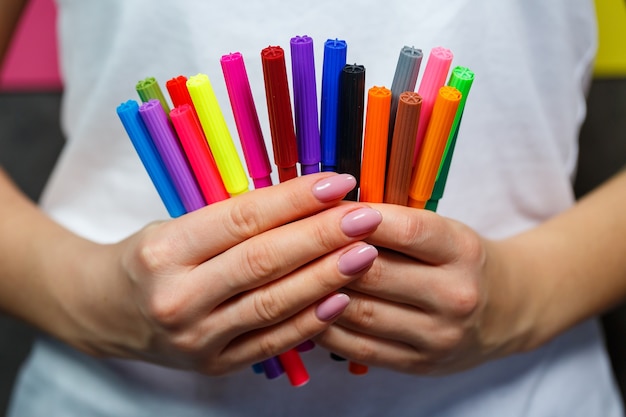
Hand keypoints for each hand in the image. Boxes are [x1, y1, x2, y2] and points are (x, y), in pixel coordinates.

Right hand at [43, 173, 381, 375]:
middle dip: (322, 236)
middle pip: (263, 260)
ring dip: (325, 277)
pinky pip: (271, 342)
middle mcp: (177, 296)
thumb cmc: (152, 258)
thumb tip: (308, 201)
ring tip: (366, 254)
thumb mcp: (178, 225)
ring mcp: (195, 338)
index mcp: (165, 250)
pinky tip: (341, 299)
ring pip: (272, 303)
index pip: (242, 219)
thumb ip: (235, 219)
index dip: (295, 199)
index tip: (338, 184)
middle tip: (365, 218)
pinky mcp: (213, 364)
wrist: (108, 311)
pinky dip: (309, 322)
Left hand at [313, 203, 525, 374]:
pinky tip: (306, 309)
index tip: (323, 205)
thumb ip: (396, 224)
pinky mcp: (419, 364)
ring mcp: (438, 336)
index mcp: (462, 250)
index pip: (404, 229)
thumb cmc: (461, 261)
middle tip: (293, 240)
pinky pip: (359, 347)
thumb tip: (330, 210)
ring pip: (361, 313)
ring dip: (319, 293)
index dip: (357, 218)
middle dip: (328, 254)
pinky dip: (326, 328)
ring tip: (291, 275)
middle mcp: (455, 296)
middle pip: (375, 273)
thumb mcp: (445, 231)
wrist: (506, 310)